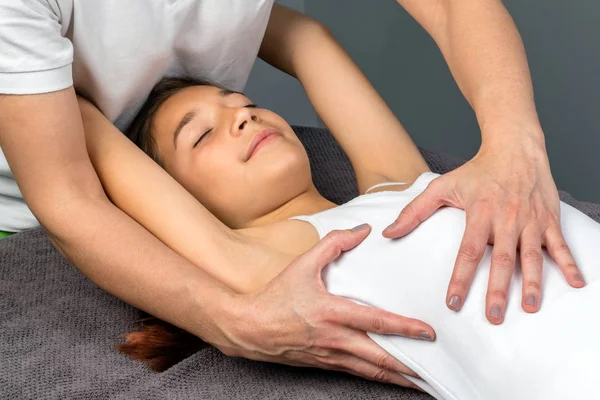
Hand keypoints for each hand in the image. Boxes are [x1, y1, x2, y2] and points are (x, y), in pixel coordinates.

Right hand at [210, 225, 434, 388]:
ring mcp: (331, 356)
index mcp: (332, 313)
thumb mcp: (303, 264)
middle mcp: (335, 339)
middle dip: (411, 366)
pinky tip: (391, 377)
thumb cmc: (277, 296)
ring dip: (398, 378)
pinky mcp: (326, 364)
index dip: (405, 328)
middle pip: (380, 358)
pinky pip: (358, 374)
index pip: (376, 322)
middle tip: (436, 369)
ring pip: (372, 372)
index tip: (428, 332)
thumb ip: (334, 243)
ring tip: (422, 381)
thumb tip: (362, 231)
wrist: (249, 328)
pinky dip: (378, 377)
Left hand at [383, 136, 584, 323]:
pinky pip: (559, 244)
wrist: (515, 147)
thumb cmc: (477, 170)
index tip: (452, 302)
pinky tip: (575, 283)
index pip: (467, 252)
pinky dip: (569, 263)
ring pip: (531, 256)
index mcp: (479, 213)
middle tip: (492, 317)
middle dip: (497, 290)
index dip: (460, 278)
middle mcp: (506, 219)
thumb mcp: (441, 186)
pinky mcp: (548, 219)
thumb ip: (414, 211)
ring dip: (532, 283)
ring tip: (528, 307)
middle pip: (501, 260)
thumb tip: (388, 232)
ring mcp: (529, 220)